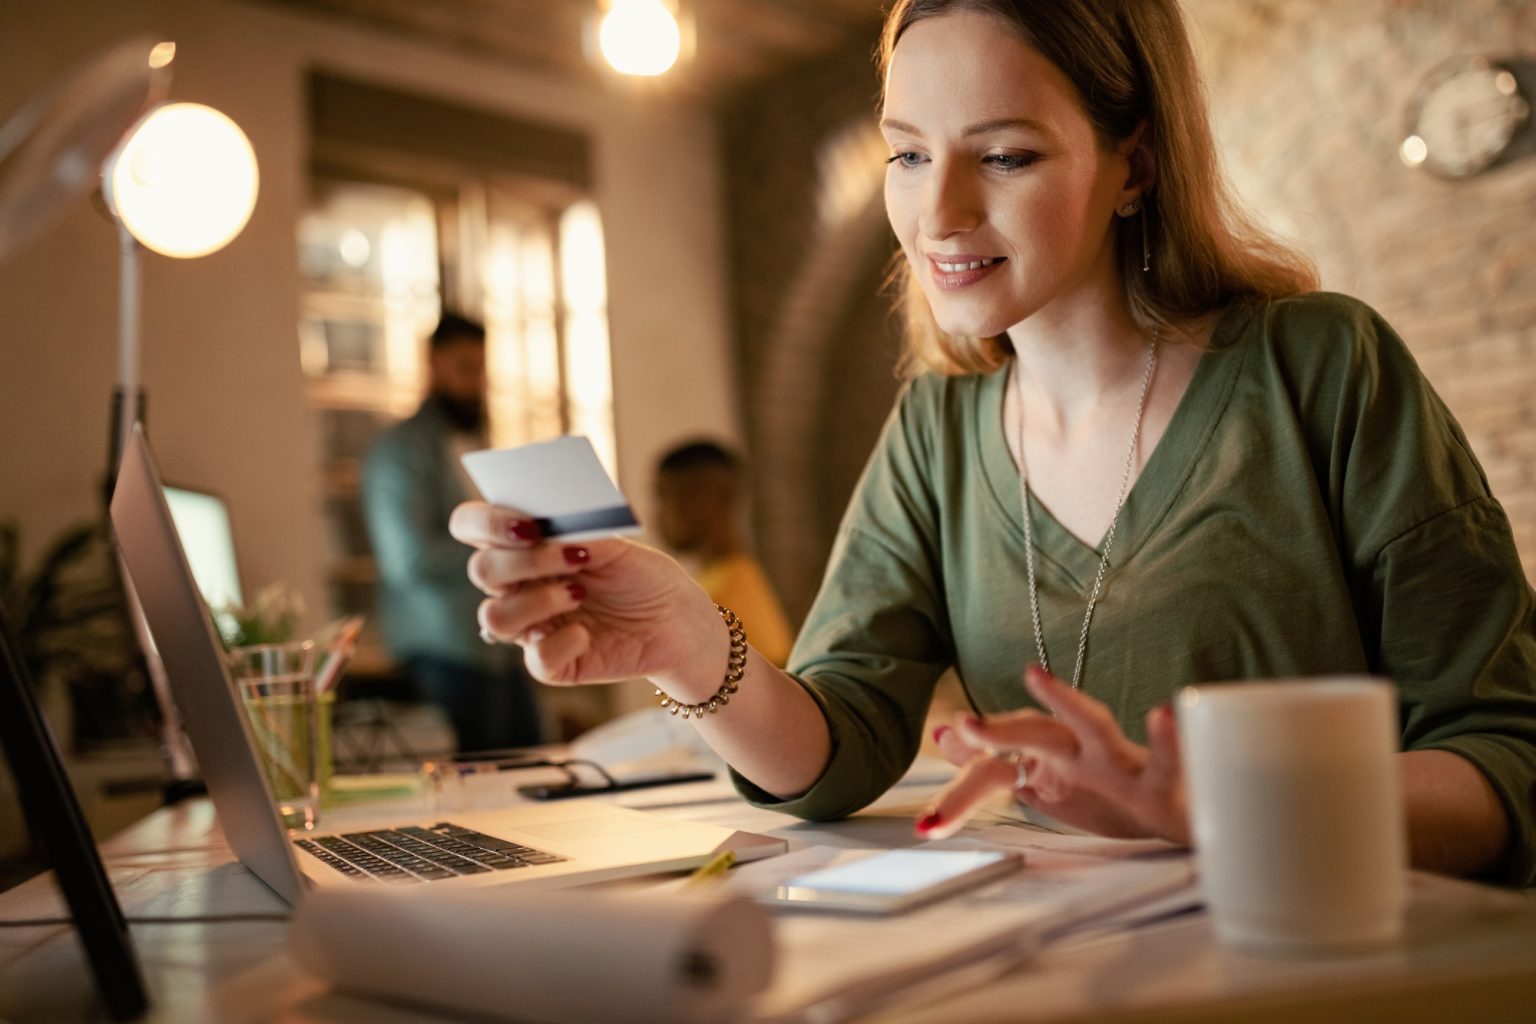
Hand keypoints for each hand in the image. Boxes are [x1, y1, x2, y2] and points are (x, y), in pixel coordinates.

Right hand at [448, 502, 719, 687]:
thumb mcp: (618, 544)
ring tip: (580, 594)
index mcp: (524, 546)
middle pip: (481, 571)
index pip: (471, 526)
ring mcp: (531, 626)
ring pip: (495, 618)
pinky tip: (587, 633)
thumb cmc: (642, 576)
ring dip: (537, 602)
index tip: (528, 525)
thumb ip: (579, 532)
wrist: (677, 621)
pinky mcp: (552, 663)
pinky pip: (534, 659)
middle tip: (574, 557)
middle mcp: (518, 585)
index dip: (485, 523)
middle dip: (525, 561)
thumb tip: (549, 524)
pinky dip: (561, 643)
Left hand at [917, 666, 1188, 843]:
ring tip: (1037, 676)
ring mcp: (1117, 762)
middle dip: (999, 732)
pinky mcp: (1159, 779)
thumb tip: (943, 736)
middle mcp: (1077, 755)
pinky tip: (1163, 716)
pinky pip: (1164, 758)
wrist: (1173, 813)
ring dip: (1067, 702)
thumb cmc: (1105, 793)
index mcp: (1046, 763)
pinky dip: (1167, 738)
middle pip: (1032, 735)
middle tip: (966, 725)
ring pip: (1092, 725)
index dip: (962, 791)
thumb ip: (994, 762)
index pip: (994, 768)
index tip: (930, 826)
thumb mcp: (1044, 779)